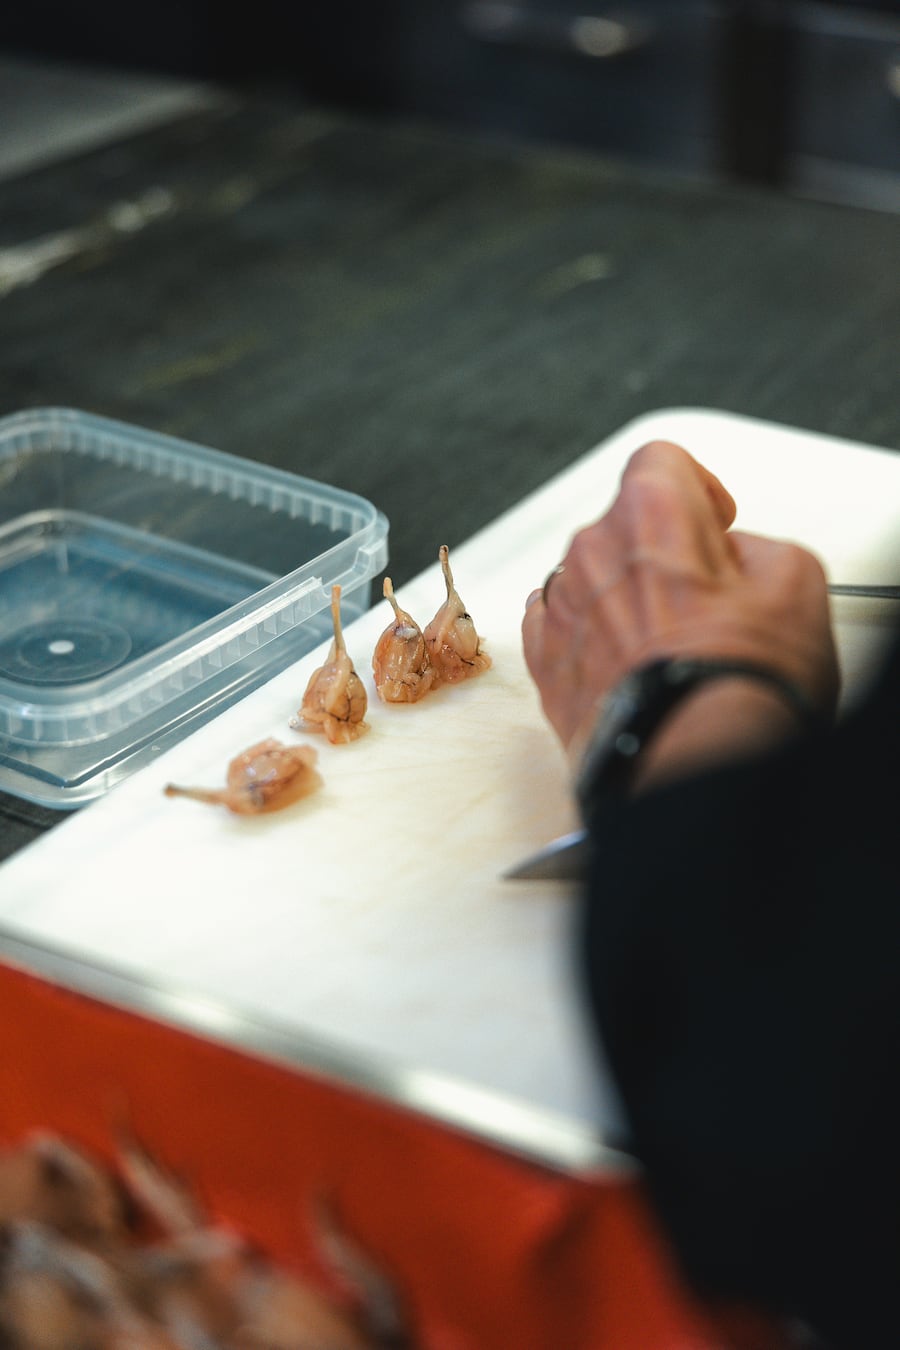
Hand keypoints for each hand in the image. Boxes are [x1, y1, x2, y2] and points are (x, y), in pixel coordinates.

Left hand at [521, 440, 839, 760]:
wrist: (693, 764)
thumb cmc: (740, 681)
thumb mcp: (795, 584)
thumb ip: (756, 547)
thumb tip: (733, 557)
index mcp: (649, 515)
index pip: (658, 460)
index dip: (695, 486)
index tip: (713, 519)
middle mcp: (591, 552)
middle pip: (623, 524)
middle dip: (661, 551)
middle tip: (703, 598)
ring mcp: (560, 608)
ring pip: (590, 577)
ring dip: (623, 596)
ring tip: (668, 644)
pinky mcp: (543, 662)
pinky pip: (559, 625)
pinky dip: (589, 636)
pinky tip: (625, 662)